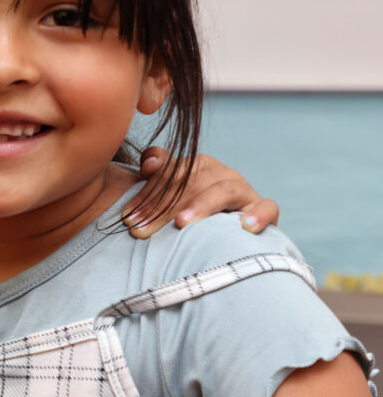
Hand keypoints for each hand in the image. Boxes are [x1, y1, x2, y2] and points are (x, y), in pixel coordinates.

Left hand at [124, 147, 279, 238]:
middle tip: (141, 229)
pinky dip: (258, 214)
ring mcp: (244, 190)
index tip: (128, 216)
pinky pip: (267, 207)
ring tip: (181, 222)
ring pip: (224, 190)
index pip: (169, 173)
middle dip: (163, 207)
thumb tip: (149, 163)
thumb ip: (157, 176)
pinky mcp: (264, 209)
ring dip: (201, 205)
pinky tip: (244, 227)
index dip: (147, 194)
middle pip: (191, 182)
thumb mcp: (170, 195)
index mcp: (196, 166)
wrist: (228, 233)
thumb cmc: (190, 212)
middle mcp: (220, 173)